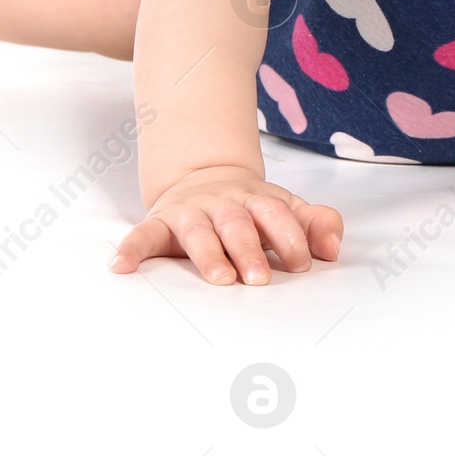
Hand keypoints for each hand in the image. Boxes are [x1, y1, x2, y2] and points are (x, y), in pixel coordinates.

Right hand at [109, 165, 342, 284]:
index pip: (277, 213)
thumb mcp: (287, 209)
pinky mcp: (160, 223)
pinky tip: (121, 267)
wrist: (203, 176)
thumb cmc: (251, 207)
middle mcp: (224, 202)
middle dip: (250, 249)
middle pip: (238, 222)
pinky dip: (132, 248)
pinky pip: (143, 234)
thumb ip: (316, 223)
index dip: (290, 237)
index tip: (300, 264)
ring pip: (198, 229)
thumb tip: (333, 249)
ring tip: (219, 279)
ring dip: (208, 253)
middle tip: (259, 280)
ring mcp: (191, 211)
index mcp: (258, 199)